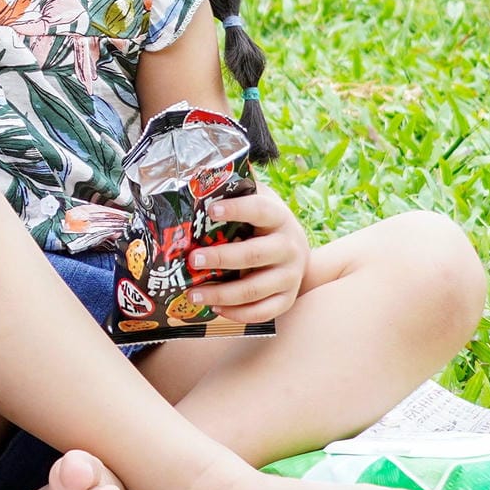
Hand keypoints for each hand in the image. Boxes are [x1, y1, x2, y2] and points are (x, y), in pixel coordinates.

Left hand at [188, 188, 309, 326]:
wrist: (297, 249)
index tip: (211, 209)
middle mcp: (289, 246)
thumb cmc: (264, 222)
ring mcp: (291, 275)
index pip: (259, 210)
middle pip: (253, 254)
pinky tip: (215, 309)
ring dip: (221, 294)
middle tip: (192, 260)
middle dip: (220, 258)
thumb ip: (235, 190)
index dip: (237, 209)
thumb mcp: (257, 200)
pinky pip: (262, 312)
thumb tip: (198, 175)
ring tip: (193, 293)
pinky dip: (237, 314)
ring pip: (254, 289)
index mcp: (279, 217)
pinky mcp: (288, 299)